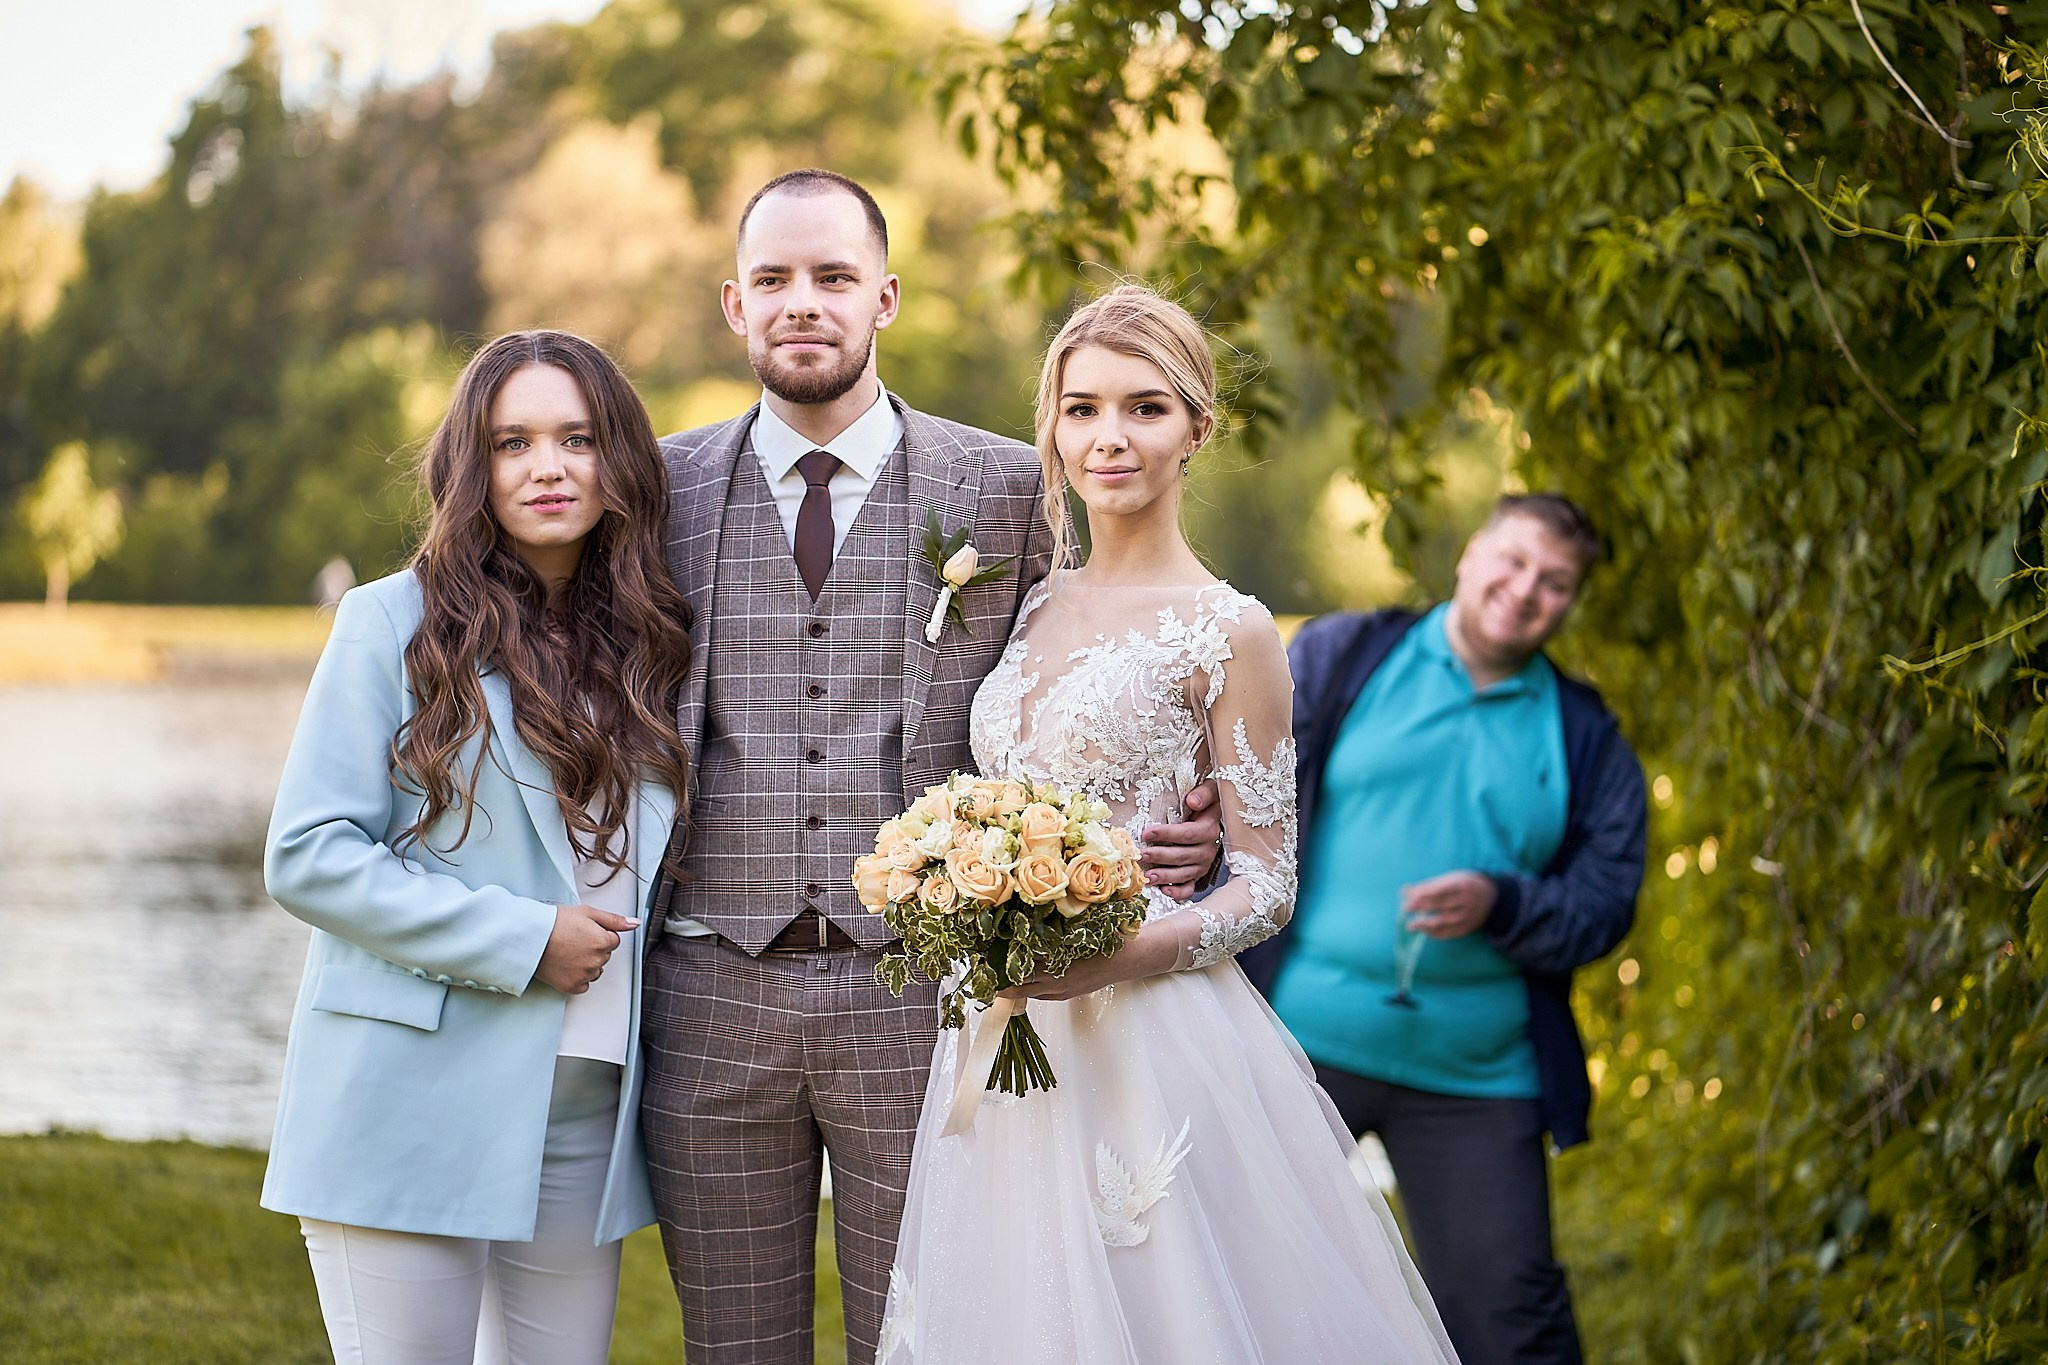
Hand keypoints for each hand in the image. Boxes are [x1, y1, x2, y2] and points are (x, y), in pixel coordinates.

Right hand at [535, 903, 638, 994]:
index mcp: (603, 942)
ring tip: (568, 952)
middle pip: (604, 955)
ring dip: (587, 963)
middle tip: (574, 940)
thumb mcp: (587, 912)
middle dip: (594, 948)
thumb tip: (634, 924)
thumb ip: (614, 920)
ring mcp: (584, 975)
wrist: (530, 938)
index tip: (584, 932)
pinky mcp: (571, 986)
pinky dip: (577, 977)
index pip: (613, 940)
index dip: (599, 934)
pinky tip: (566, 965)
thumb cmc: (554, 923)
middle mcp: (596, 961)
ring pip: (595, 970)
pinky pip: (583, 985)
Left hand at [999, 922, 1179, 1000]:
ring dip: (1010, 984)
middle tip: (979, 966)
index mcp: (1058, 963)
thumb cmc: (1106, 938)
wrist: (1130, 959)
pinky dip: (1026, 986)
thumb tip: (1029, 909)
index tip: (982, 951)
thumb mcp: (1080, 925)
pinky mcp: (1064, 996)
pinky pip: (1038, 995)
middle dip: (997, 978)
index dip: (998, 960)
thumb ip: (1056, 922)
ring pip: (1025, 993)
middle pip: (1016, 986)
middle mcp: (1055, 982)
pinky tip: (1018, 976)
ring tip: (992, 972)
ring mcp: (1059, 992)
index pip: (1019, 964)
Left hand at [1139, 778, 1224, 901]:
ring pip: (1183, 874)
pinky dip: (1177, 892)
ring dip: (1165, 876)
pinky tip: (1164, 891)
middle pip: (1182, 856)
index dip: (1167, 834)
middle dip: (1160, 856)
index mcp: (1209, 830)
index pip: (1187, 834)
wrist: (1219, 817)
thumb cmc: (1208, 804)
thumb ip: (1204, 794)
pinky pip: (1189, 888)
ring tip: (1147, 877)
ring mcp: (1202, 865)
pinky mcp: (1197, 874)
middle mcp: (1208, 850)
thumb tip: (1192, 801)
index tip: (1147, 833)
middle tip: (1140, 855)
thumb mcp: (1211, 791)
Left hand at [1400, 871, 1496, 939]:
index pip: (1440, 890)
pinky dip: (1437, 934)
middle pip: (1442, 905)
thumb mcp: (1451, 879)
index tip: (1408, 896)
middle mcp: (1468, 901)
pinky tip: (1425, 932)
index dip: (1423, 893)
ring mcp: (1469, 916)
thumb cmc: (1464, 885)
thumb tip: (1405, 891)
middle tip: (1405, 908)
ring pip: (1446, 921)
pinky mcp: (1469, 928)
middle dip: (1422, 907)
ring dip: (1427, 924)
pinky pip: (1451, 933)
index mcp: (1463, 885)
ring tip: (1411, 926)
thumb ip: (1429, 886)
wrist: (1492, 898)